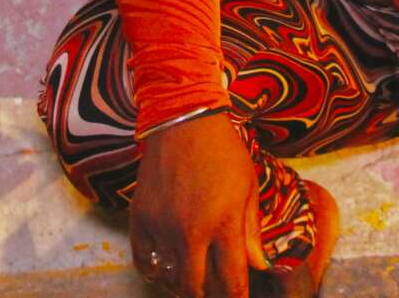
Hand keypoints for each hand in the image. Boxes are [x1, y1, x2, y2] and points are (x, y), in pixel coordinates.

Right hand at [130, 111, 268, 296]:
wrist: (183, 118)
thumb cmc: (222, 149)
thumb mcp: (248, 186)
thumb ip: (251, 230)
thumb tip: (258, 265)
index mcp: (223, 223)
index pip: (232, 282)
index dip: (237, 297)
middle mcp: (190, 231)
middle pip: (198, 288)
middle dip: (211, 295)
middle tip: (216, 290)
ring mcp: (162, 226)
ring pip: (170, 279)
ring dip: (184, 286)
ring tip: (194, 280)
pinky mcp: (140, 218)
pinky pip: (144, 262)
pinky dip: (156, 272)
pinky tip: (168, 268)